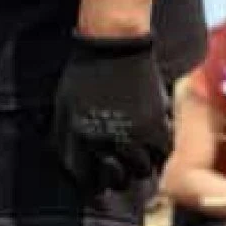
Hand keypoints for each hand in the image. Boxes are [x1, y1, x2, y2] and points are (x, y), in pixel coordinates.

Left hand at [52, 32, 171, 195]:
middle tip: (120, 171)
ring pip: (142, 171)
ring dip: (139, 166)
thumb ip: (63, 138)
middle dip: (116, 179)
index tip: (98, 180)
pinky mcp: (156, 127)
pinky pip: (162, 155)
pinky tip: (153, 144)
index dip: (92, 182)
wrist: (113, 43)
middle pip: (117, 181)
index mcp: (81, 137)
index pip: (86, 179)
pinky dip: (158, 153)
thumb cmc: (85, 72)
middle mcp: (106, 141)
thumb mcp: (63, 105)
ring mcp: (134, 136)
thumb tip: (66, 164)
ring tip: (138, 156)